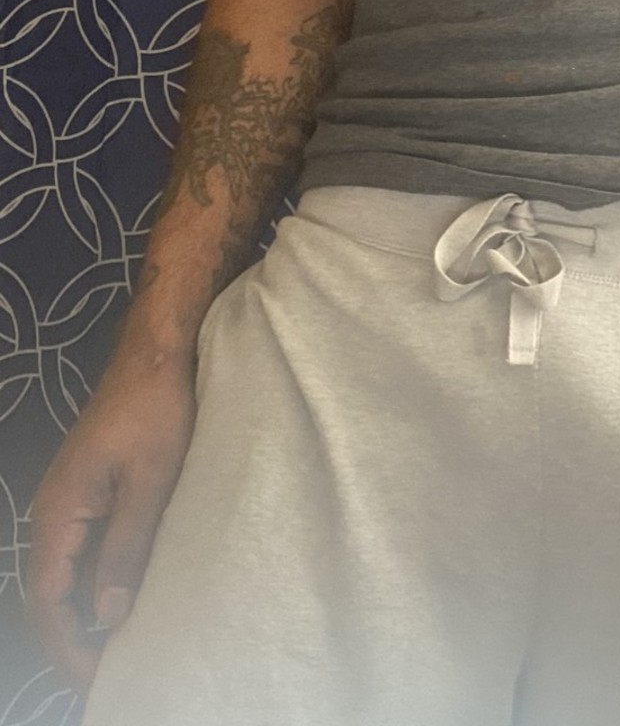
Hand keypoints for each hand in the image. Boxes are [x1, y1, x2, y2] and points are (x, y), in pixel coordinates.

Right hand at [27, 344, 196, 692]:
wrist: (158, 352)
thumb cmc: (158, 410)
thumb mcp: (151, 481)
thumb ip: (128, 547)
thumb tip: (108, 616)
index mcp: (58, 513)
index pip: (48, 601)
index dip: (69, 647)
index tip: (99, 681)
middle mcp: (54, 512)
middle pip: (54, 593)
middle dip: (77, 639)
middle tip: (115, 675)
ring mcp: (73, 500)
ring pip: (72, 572)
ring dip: (92, 611)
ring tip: (127, 647)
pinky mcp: (95, 489)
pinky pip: (89, 546)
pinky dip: (105, 577)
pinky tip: (134, 593)